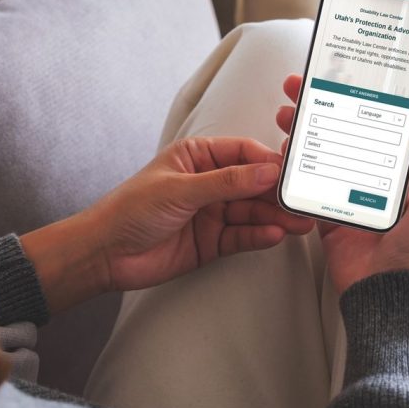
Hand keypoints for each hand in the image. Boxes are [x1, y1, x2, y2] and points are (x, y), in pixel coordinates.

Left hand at [22, 136, 313, 311]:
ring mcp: (211, 213)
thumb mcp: (180, 189)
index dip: (268, 161)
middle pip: (253, 185)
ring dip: (275, 217)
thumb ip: (226, 182)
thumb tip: (266, 170)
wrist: (105, 254)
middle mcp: (208, 184)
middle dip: (277, 193)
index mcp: (197, 158)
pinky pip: (242, 236)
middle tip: (303, 201)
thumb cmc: (130, 210)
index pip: (242, 153)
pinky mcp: (212, 242)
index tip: (291, 170)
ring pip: (252, 212)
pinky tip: (274, 236)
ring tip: (299, 223)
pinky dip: (258, 236)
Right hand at [277, 75, 408, 294]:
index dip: (362, 100)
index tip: (342, 77)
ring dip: (303, 131)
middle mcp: (375, 181)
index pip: (382, 125)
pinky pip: (307, 188)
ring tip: (284, 115)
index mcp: (406, 174)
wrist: (389, 296)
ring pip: (322, 154)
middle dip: (321, 108)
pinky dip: (292, 169)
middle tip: (299, 88)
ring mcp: (349, 197)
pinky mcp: (328, 217)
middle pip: (345, 134)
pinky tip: (282, 151)